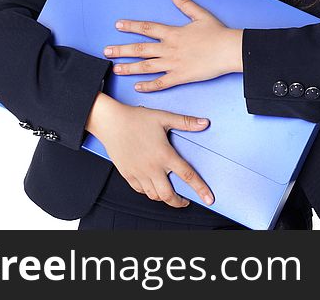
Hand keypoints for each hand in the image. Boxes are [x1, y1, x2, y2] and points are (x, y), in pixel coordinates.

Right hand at [86, 93, 214, 207]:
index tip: (209, 199)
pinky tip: (153, 187)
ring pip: (154, 195)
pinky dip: (149, 192)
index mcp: (165, 155)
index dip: (201, 189)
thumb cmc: (136, 118)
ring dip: (164, 198)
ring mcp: (138, 173)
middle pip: (169, 195)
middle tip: (185, 201)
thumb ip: (186, 122)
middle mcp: (152, 168)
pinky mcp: (127, 174)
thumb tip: (205, 123)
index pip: (188, 176)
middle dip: (179, 203)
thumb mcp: (164, 117)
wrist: (110, 122)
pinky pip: (140, 190)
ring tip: (170, 194)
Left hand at [104, 0, 242, 91]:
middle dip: (122, 50)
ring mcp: (173, 63)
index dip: (131, 26)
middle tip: (107, 51)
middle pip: (140, 49)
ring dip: (130, 67)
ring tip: (116, 68)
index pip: (147, 28)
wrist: (229, 50)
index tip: (118, 25)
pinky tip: (138, 87)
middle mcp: (169, 48)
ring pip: (146, 66)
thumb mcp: (200, 15)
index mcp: (173, 33)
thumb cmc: (218, 34)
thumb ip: (184, 3)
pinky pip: (161, 83)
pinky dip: (149, 86)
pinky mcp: (181, 76)